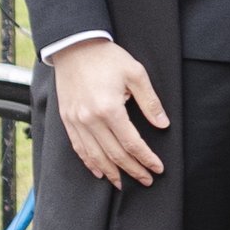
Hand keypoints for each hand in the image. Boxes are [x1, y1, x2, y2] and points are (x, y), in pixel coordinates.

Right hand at [50, 38, 167, 186]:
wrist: (75, 46)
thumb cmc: (107, 58)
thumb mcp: (136, 74)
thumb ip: (150, 102)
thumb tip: (163, 124)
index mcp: (109, 109)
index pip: (132, 143)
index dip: (146, 158)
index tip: (158, 168)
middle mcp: (90, 119)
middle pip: (114, 154)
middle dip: (132, 170)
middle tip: (146, 180)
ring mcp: (75, 121)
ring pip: (94, 155)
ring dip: (110, 172)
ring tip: (123, 183)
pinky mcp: (67, 119)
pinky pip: (78, 147)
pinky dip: (89, 162)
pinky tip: (98, 170)